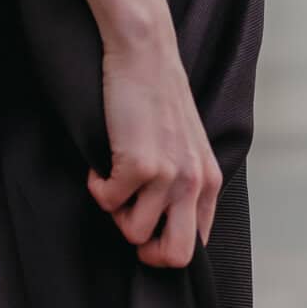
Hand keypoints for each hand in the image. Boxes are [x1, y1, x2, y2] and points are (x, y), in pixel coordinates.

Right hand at [87, 30, 222, 269]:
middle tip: (127, 219)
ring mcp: (169, 176)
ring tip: (113, 178)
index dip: (164, 242)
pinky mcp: (139, 166)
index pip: (195, 245)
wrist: (145, 52)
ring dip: (116, 210)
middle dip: (145, 249)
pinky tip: (101, 163)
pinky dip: (97, 186)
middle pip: (175, 256)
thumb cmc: (158, 94)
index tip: (146, 224)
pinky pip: (107, 202)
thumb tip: (160, 223)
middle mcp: (195, 183)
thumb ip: (183, 183)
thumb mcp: (185, 144)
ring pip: (133, 233)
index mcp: (209, 181)